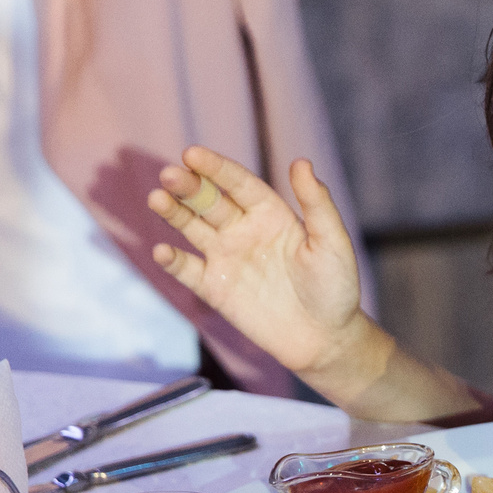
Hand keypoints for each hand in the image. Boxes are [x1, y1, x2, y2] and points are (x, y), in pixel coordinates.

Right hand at [146, 148, 372, 386]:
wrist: (325, 338)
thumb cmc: (335, 287)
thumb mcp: (332, 242)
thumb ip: (317, 204)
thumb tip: (301, 162)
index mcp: (270, 213)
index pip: (237, 183)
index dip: (215, 167)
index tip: (192, 153)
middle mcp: (243, 230)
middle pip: (209, 200)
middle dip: (188, 186)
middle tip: (170, 175)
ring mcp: (226, 257)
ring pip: (192, 228)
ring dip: (173, 213)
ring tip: (156, 199)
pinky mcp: (215, 288)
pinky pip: (188, 270)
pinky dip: (172, 260)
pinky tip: (162, 251)